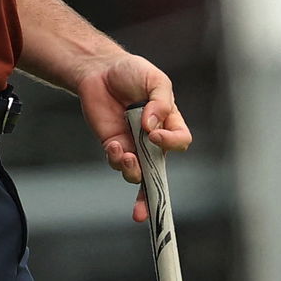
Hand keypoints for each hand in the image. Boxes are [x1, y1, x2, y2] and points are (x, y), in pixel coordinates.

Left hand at [74, 53, 191, 222]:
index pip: (180, 141)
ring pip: (137, 173)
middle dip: (156, 195)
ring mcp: (133, 145)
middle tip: (148, 210)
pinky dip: (116, 158)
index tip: (155, 134)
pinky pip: (117, 162)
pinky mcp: (113, 145)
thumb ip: (159, 101)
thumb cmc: (131, 72)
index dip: (171, 142)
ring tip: (125, 156)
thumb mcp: (154, 79)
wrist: (99, 70)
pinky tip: (113, 145)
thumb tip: (152, 127)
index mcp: (169, 122)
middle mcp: (153, 139)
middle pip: (161, 172)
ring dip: (132, 171)